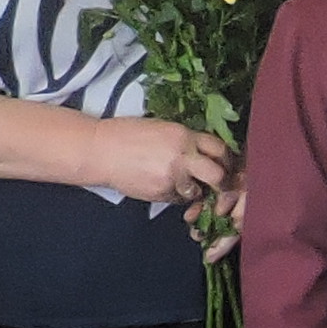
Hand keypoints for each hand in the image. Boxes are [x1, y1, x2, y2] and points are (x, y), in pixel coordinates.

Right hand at [85, 116, 230, 203]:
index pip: (219, 148)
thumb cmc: (127, 135)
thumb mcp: (162, 129)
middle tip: (217, 185)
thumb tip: (204, 154)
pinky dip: (174, 195)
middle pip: (218, 175)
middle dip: (222, 182)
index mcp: (184, 136)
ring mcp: (172, 177)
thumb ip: (185, 141)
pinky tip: (160, 184)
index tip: (225, 164)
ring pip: (197, 191)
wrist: (100, 149)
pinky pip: (177, 198)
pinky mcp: (160, 192)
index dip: (226, 159)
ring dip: (194, 191)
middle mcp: (182, 156)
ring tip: (179, 182)